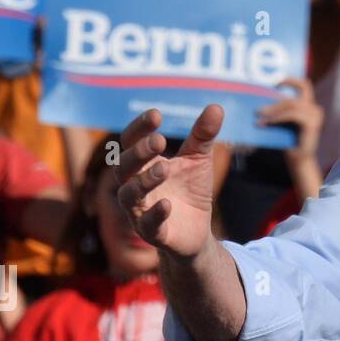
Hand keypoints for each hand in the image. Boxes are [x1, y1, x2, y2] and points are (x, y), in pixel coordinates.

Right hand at [115, 106, 223, 260]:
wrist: (199, 230)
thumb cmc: (191, 190)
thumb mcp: (199, 160)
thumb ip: (203, 135)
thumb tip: (216, 106)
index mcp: (142, 165)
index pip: (129, 142)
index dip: (139, 128)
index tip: (156, 115)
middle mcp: (134, 187)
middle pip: (123, 168)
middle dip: (138, 154)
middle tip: (160, 141)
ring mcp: (141, 211)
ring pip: (129, 195)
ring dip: (144, 181)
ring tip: (165, 168)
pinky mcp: (154, 233)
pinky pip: (148, 224)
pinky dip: (155, 213)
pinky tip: (167, 203)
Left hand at [258, 77, 322, 164]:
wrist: (299, 161)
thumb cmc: (288, 143)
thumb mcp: (283, 123)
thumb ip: (279, 111)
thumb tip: (260, 102)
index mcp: (309, 107)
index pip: (304, 85)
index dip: (290, 80)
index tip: (275, 83)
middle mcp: (315, 109)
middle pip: (291, 99)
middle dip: (273, 104)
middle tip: (257, 110)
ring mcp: (315, 116)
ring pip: (290, 105)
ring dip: (273, 111)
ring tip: (260, 118)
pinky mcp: (312, 124)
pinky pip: (291, 115)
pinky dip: (278, 118)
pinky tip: (267, 123)